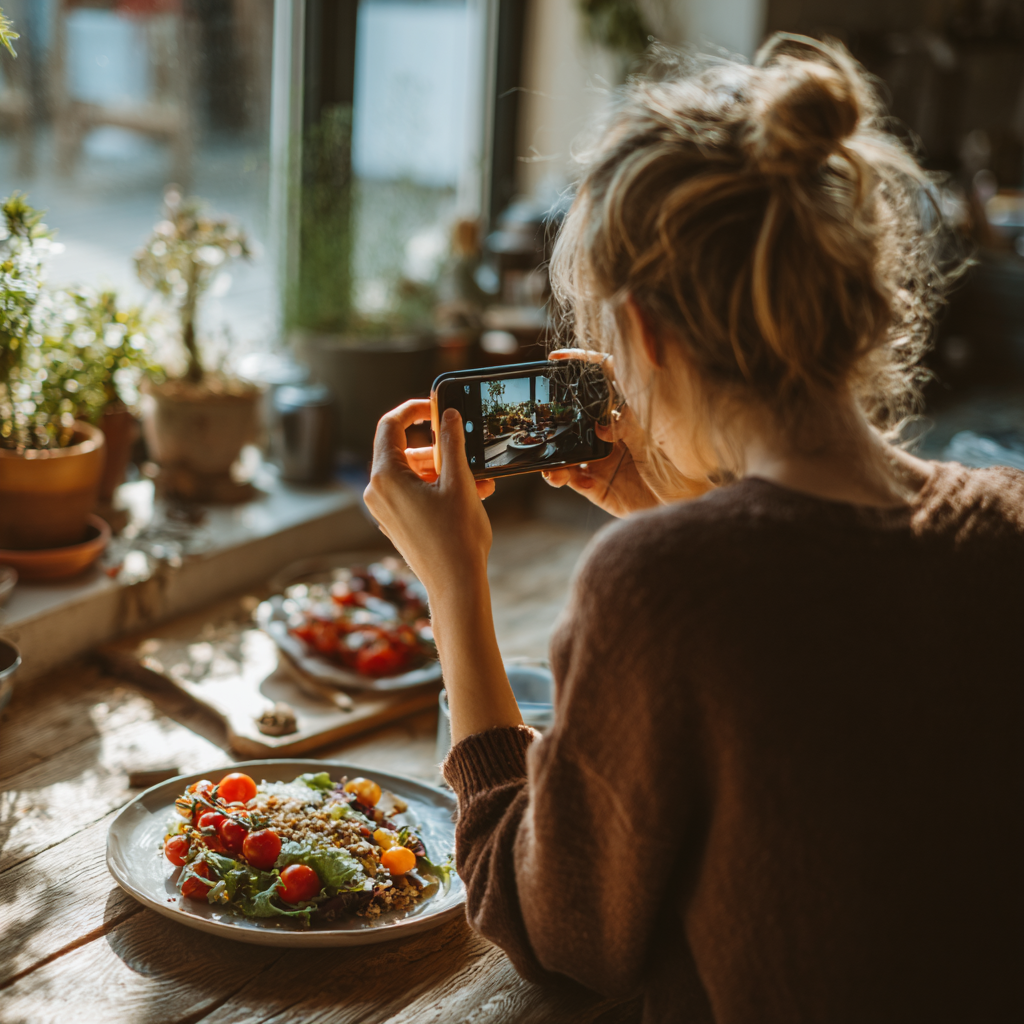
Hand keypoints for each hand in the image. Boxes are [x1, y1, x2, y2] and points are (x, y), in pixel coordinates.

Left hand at [363, 400, 493, 592]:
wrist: (455, 585)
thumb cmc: (457, 537)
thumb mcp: (459, 481)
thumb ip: (452, 442)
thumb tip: (448, 415)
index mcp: (386, 477)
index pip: (391, 425)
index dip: (413, 409)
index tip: (436, 408)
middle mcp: (377, 492)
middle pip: (405, 451)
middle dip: (439, 448)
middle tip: (466, 449)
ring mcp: (385, 510)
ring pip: (412, 474)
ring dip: (444, 471)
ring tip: (480, 480)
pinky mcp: (396, 523)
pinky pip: (414, 494)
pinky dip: (438, 489)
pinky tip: (470, 495)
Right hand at [543, 349, 711, 515]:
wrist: (688, 504)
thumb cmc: (686, 464)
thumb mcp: (661, 434)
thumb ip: (631, 425)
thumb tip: (601, 424)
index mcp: (628, 412)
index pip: (603, 378)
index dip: (579, 364)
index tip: (556, 358)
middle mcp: (611, 433)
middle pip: (575, 415)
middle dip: (553, 416)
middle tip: (540, 418)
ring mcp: (602, 459)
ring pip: (567, 450)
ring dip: (554, 454)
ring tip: (550, 463)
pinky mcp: (599, 486)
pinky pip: (574, 480)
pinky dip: (565, 478)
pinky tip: (564, 477)